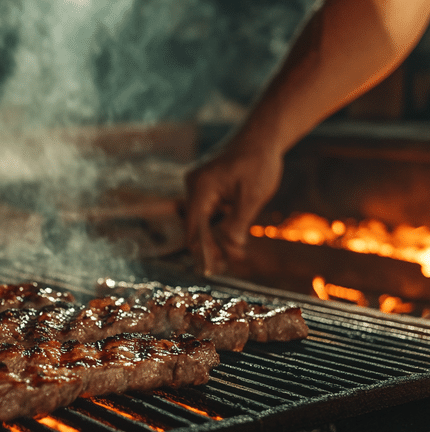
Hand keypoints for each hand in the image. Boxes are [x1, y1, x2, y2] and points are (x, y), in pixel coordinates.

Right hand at [184, 136, 282, 275]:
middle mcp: (193, 187)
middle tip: (227, 265)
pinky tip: (231, 239)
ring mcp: (198, 187)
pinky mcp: (206, 188)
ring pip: (202, 221)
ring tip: (233, 256)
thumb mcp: (253, 196)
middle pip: (196, 226)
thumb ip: (237, 224)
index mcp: (201, 187)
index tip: (211, 269)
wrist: (262, 136)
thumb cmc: (259, 161)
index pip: (195, 227)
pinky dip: (218, 226)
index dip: (202, 250)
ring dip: (215, 238)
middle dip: (210, 247)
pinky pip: (208, 212)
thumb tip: (229, 248)